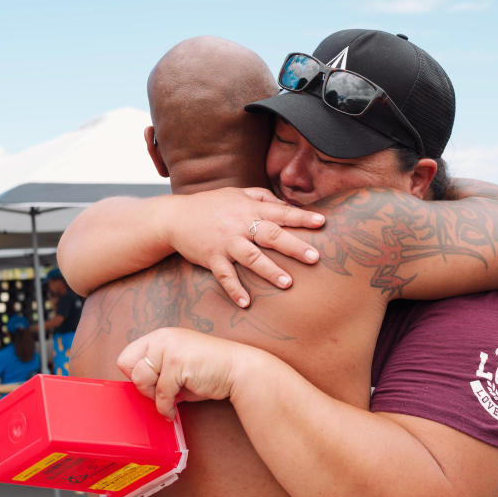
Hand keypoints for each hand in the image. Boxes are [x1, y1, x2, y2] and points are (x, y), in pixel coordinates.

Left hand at [117, 327, 249, 419]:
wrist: (239, 371)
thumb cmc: (210, 372)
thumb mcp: (178, 369)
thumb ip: (158, 375)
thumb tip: (139, 392)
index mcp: (160, 336)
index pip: (126, 356)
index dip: (137, 375)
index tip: (153, 385)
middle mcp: (162, 337)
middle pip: (126, 366)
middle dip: (142, 385)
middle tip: (160, 393)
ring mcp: (169, 348)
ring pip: (140, 379)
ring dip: (153, 397)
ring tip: (171, 400)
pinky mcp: (177, 362)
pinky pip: (159, 393)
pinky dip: (166, 407)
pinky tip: (175, 409)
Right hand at [165, 187, 324, 306]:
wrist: (175, 217)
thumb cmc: (210, 205)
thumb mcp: (237, 193)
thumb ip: (263, 197)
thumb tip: (289, 205)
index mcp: (250, 209)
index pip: (281, 212)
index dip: (301, 217)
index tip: (322, 222)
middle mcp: (240, 225)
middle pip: (271, 235)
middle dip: (294, 246)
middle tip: (315, 257)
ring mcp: (226, 242)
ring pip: (251, 256)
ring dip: (269, 270)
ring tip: (288, 283)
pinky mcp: (211, 257)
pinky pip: (224, 275)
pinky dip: (234, 289)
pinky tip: (245, 303)